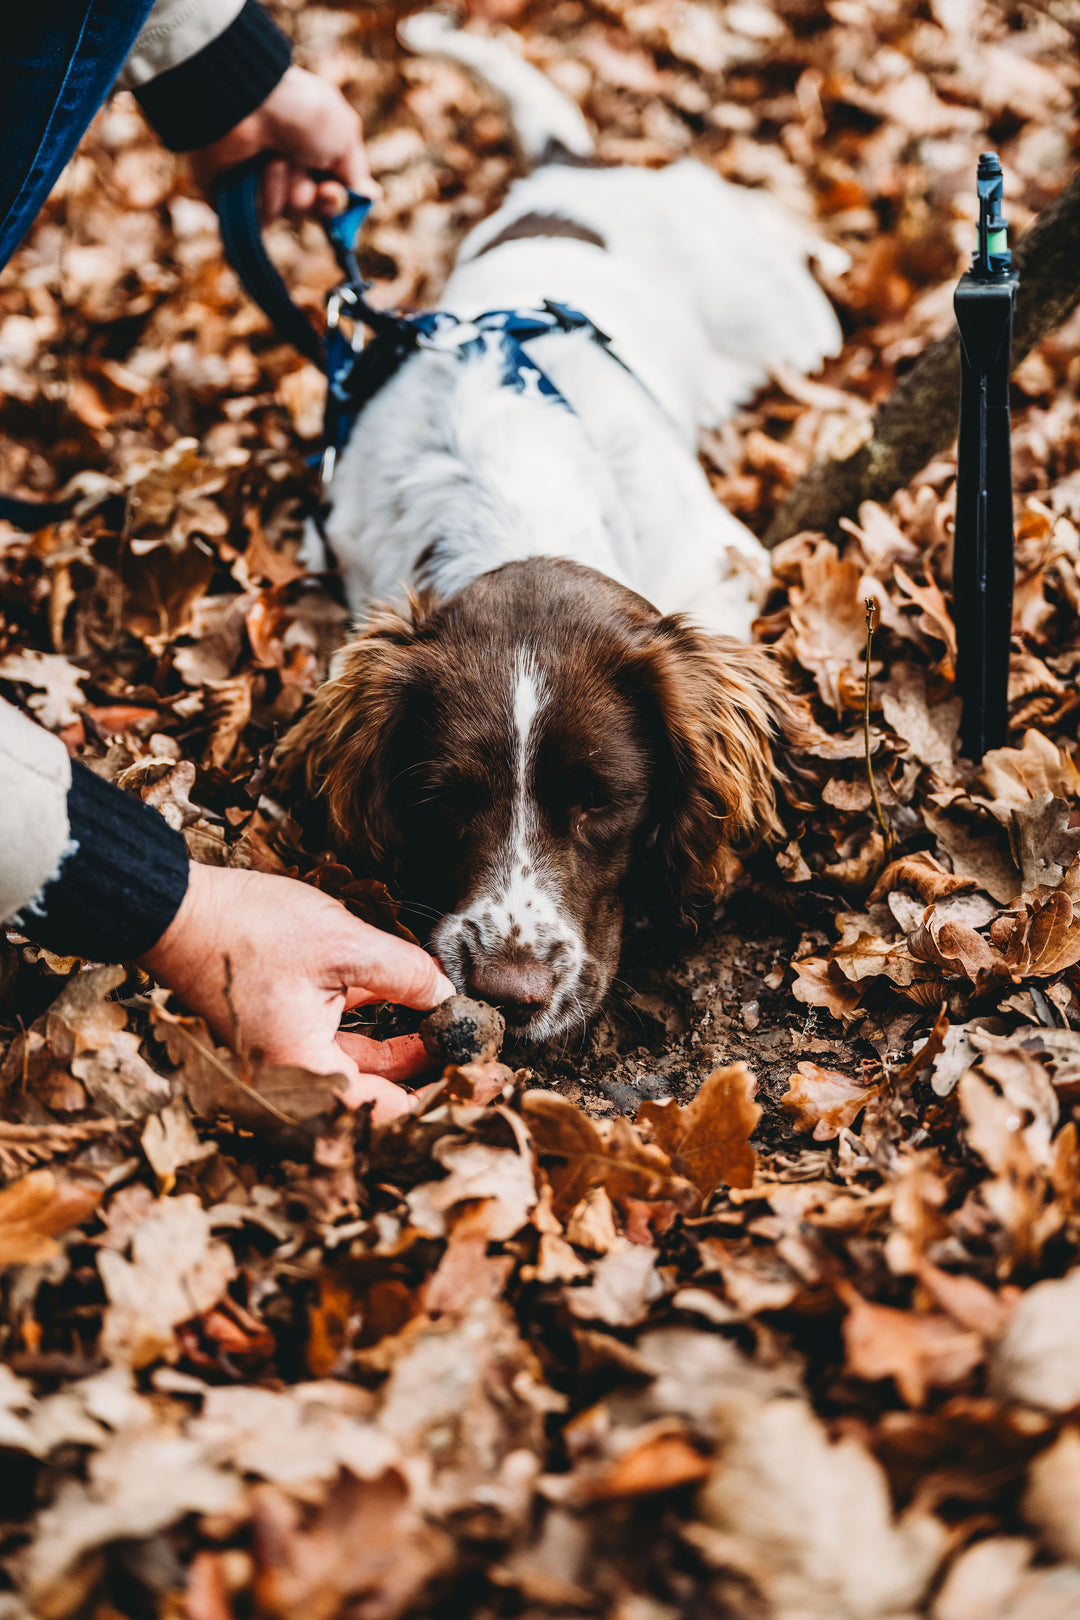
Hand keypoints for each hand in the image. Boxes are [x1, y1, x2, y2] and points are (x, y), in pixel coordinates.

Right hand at [142, 863, 453, 1121]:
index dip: (436, 1097)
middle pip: (373, 1093)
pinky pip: (335, 1041)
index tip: (475, 1078)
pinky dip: (370, 1026)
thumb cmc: (245, 929)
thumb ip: (403, 974)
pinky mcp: (278, 1030)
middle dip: (423, 1070)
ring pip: (357, 1065)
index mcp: (303, 1071)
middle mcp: (290, 1076)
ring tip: (445, 1022)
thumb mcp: (342, 945)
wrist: (177, 909)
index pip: (384, 1110)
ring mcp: (282, 1055)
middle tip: (468, 1047)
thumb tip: (446, 996)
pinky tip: (405, 1001)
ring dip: (400, 1047)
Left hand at [189, 65, 379, 218]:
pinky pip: (261, 217)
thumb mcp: (343, 136)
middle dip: (309, 196)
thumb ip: (356, 171)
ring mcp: (259, 181)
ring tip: (274, 158)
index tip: (329, 190)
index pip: (330, 196)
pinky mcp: (234, 194)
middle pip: (310, 211)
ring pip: (286, 215)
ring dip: (286, 189)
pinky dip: (263, 196)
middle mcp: (288, 167)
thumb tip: (371, 196)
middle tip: (303, 170)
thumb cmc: (300, 111)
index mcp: (313, 151)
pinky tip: (256, 170)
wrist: (248, 104)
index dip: (333, 201)